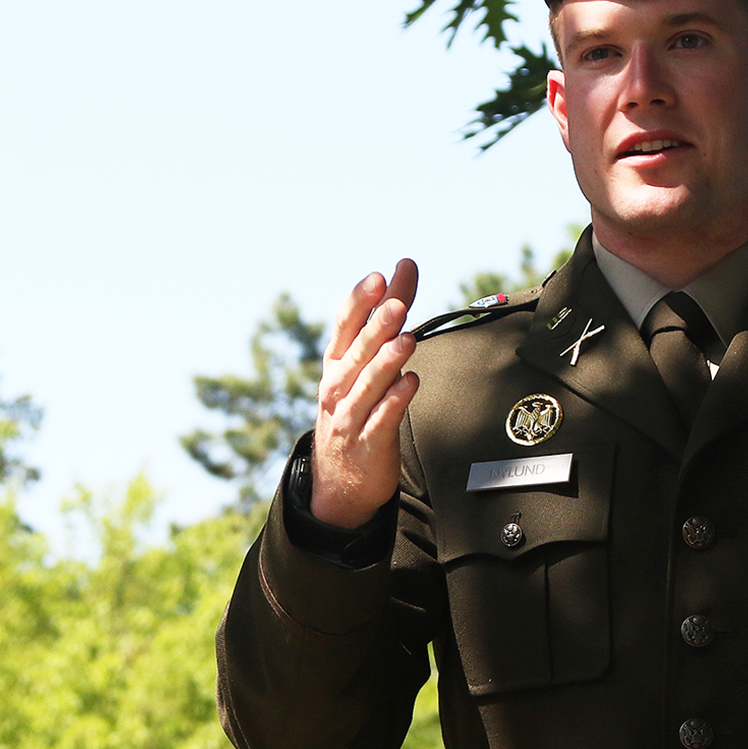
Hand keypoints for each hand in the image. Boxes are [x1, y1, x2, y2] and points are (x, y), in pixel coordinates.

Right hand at [311, 262, 421, 527]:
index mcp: (337, 362)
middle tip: (396, 304)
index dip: (360, 301)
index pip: (344, 325)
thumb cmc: (357, 409)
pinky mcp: (368, 443)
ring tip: (406, 341)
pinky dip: (395, 402)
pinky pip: (382, 420)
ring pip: (368, 385)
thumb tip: (404, 268)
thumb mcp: (365, 363)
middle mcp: (339, 386)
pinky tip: (410, 384)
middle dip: (376, 327)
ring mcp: (351, 415)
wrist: (340, 480)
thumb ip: (386, 317)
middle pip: (358, 352)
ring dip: (387, 363)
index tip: (378, 277)